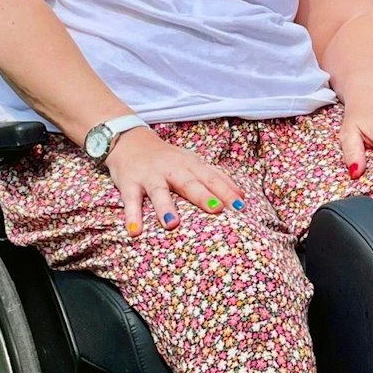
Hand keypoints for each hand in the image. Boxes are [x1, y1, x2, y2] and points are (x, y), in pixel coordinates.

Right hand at [102, 130, 243, 234]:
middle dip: (202, 196)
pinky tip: (134, 231)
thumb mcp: (193, 163)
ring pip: (158, 191)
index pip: (212, 178)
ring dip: (165, 207)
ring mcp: (150, 176)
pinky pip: (130, 200)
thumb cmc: (168, 159)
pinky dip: (132, 216)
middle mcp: (172, 169)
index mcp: (191, 165)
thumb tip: (242, 195)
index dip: (226, 191)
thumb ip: (216, 178)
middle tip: (216, 210)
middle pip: (189, 183)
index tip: (240, 206)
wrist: (129, 141)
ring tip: (172, 224)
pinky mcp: (129, 183)